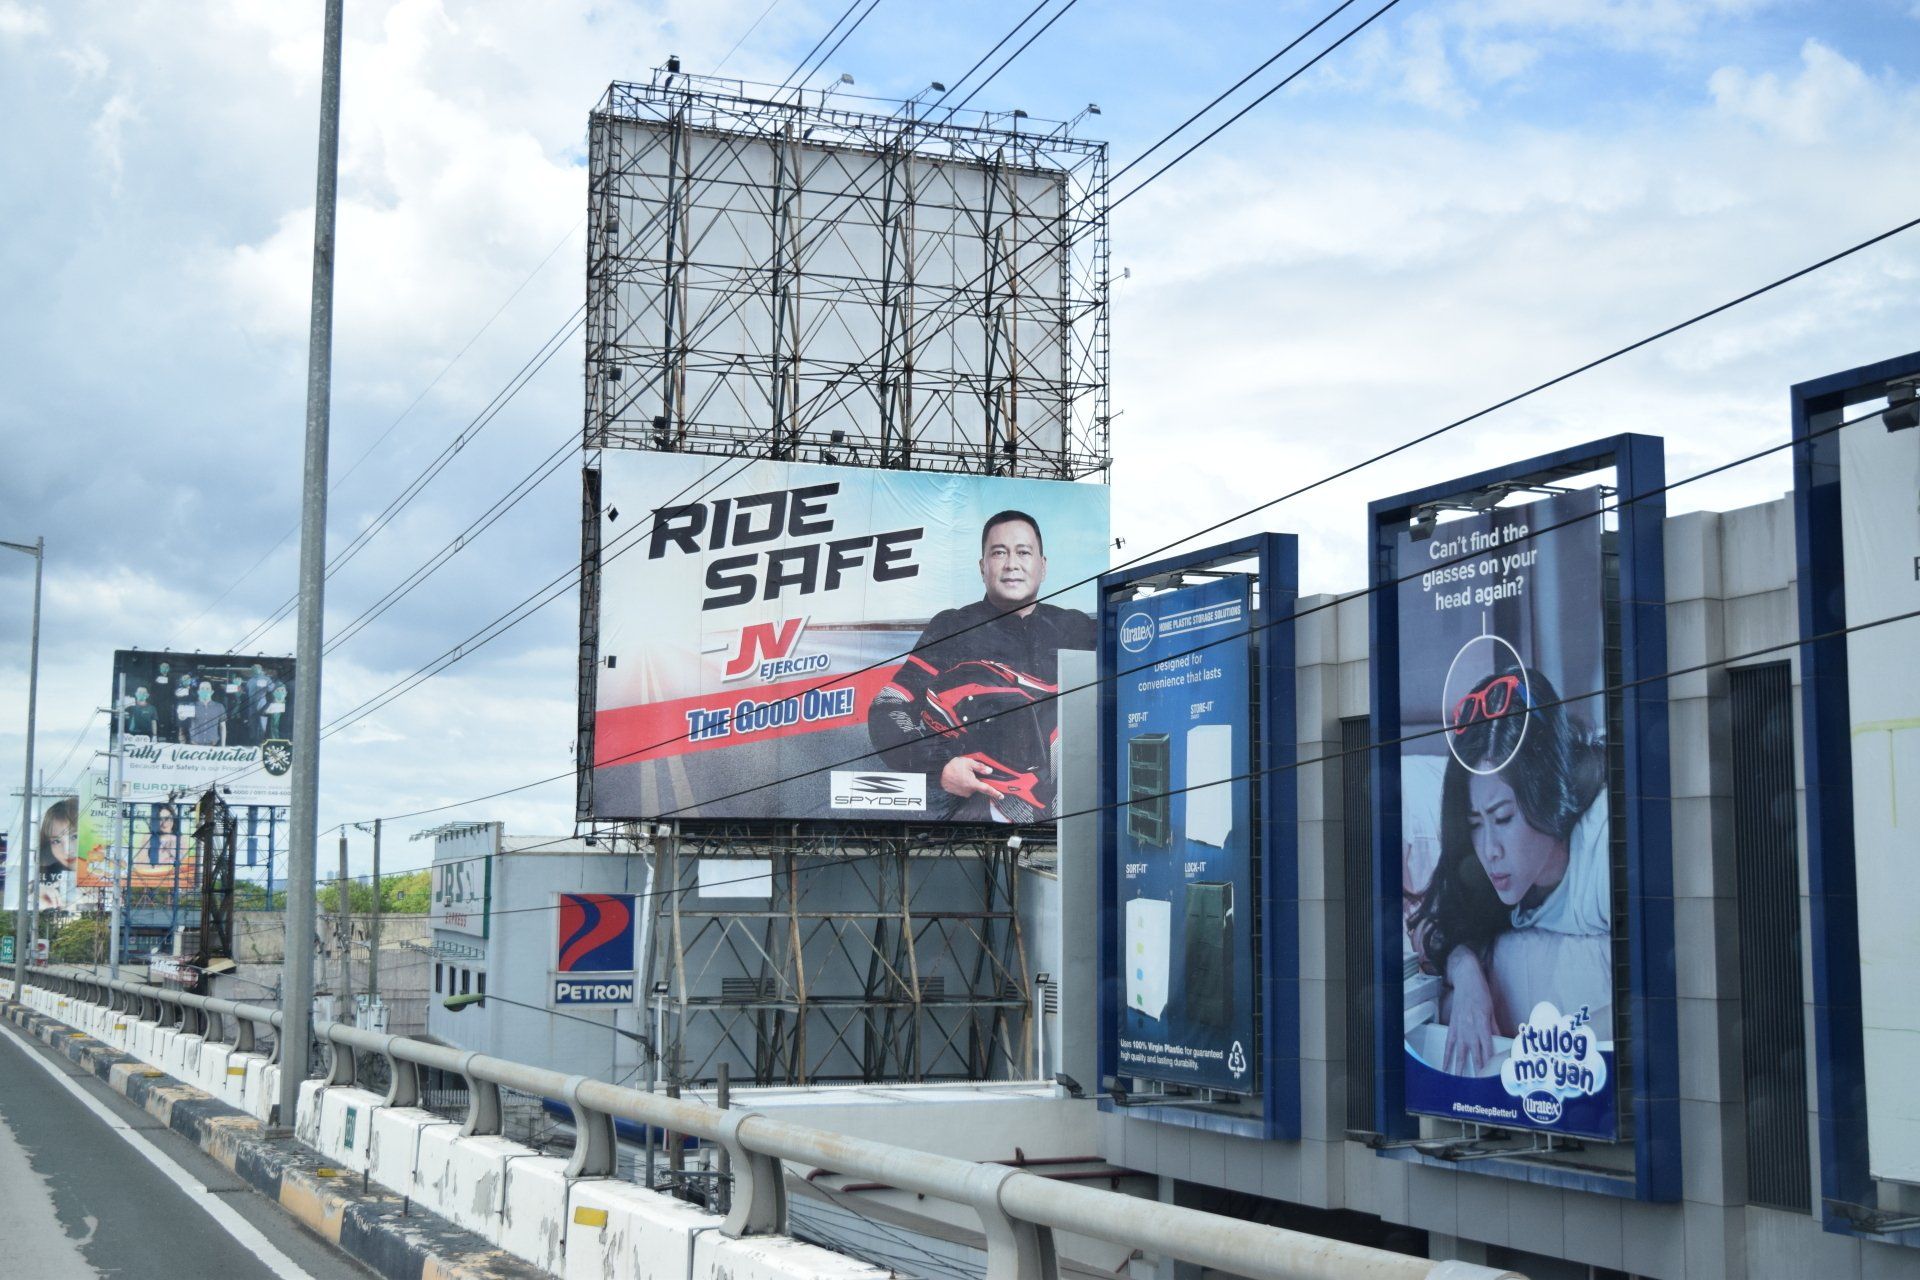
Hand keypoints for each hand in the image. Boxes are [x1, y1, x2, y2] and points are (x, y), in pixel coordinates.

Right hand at [939, 755, 1003, 799]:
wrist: (940, 774)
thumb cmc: (954, 766)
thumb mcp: (968, 762)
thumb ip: (980, 767)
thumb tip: (990, 771)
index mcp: (973, 783)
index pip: (986, 789)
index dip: (995, 793)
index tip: (1001, 796)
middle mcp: (969, 790)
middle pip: (978, 786)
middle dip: (977, 780)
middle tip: (969, 772)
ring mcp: (963, 793)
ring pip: (972, 788)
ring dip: (970, 782)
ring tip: (963, 773)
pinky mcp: (959, 793)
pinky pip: (966, 789)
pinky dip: (964, 784)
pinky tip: (959, 778)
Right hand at [1443, 947, 1496, 1075]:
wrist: (1466, 980)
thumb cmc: (1481, 993)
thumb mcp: (1492, 1010)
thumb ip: (1495, 1027)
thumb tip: (1501, 1040)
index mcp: (1482, 1024)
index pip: (1488, 1048)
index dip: (1490, 1062)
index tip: (1492, 1074)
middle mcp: (1470, 1028)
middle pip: (1475, 1054)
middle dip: (1478, 1069)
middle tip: (1479, 1084)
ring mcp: (1459, 1029)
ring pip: (1460, 1052)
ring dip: (1460, 1067)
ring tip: (1461, 1081)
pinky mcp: (1452, 1027)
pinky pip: (1449, 1045)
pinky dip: (1447, 1057)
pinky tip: (1446, 1068)